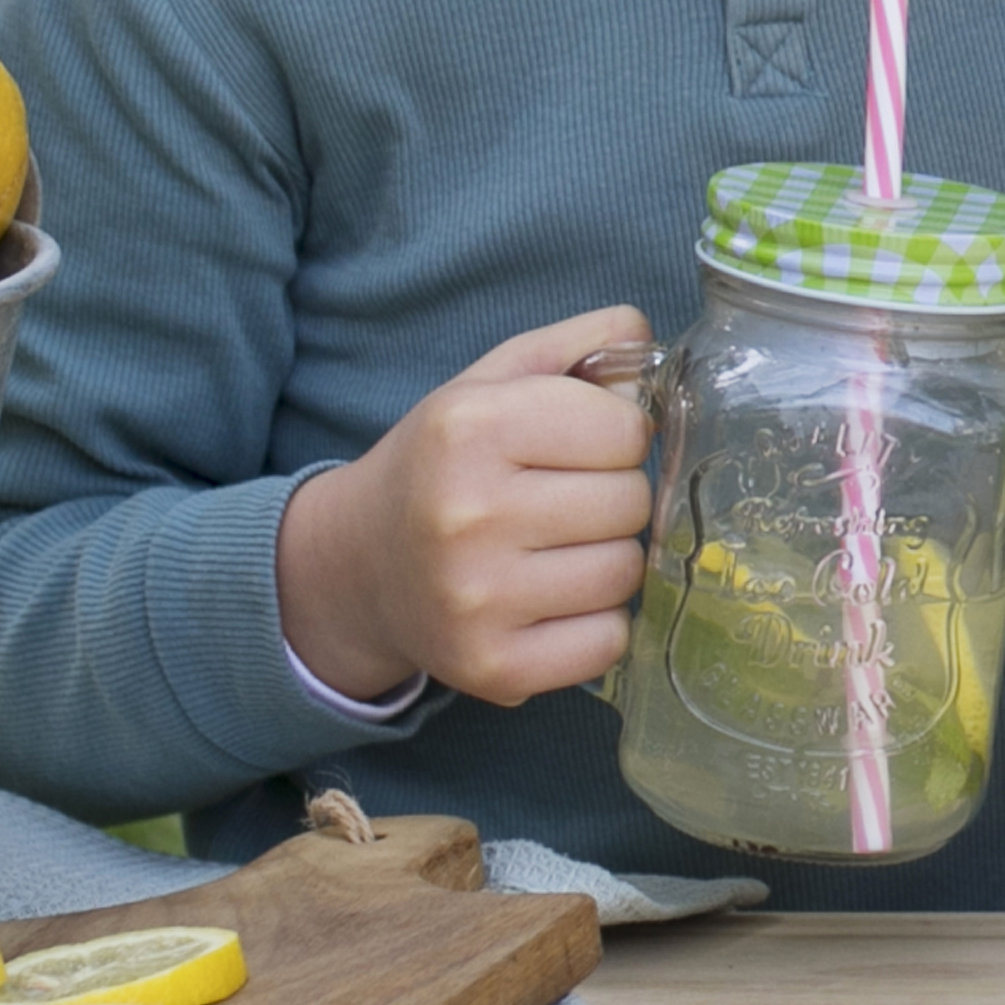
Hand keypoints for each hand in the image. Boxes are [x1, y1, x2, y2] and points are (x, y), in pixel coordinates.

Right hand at [274, 305, 654, 707]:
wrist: (357, 567)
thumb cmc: (442, 466)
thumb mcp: (490, 385)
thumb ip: (577, 346)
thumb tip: (647, 336)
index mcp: (470, 428)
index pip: (626, 428)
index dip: (615, 435)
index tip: (578, 448)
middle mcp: (468, 514)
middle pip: (630, 501)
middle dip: (613, 497)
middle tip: (564, 504)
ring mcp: (478, 600)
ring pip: (626, 573)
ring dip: (608, 560)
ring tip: (557, 551)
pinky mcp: (494, 668)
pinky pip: (609, 642)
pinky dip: (596, 625)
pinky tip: (552, 604)